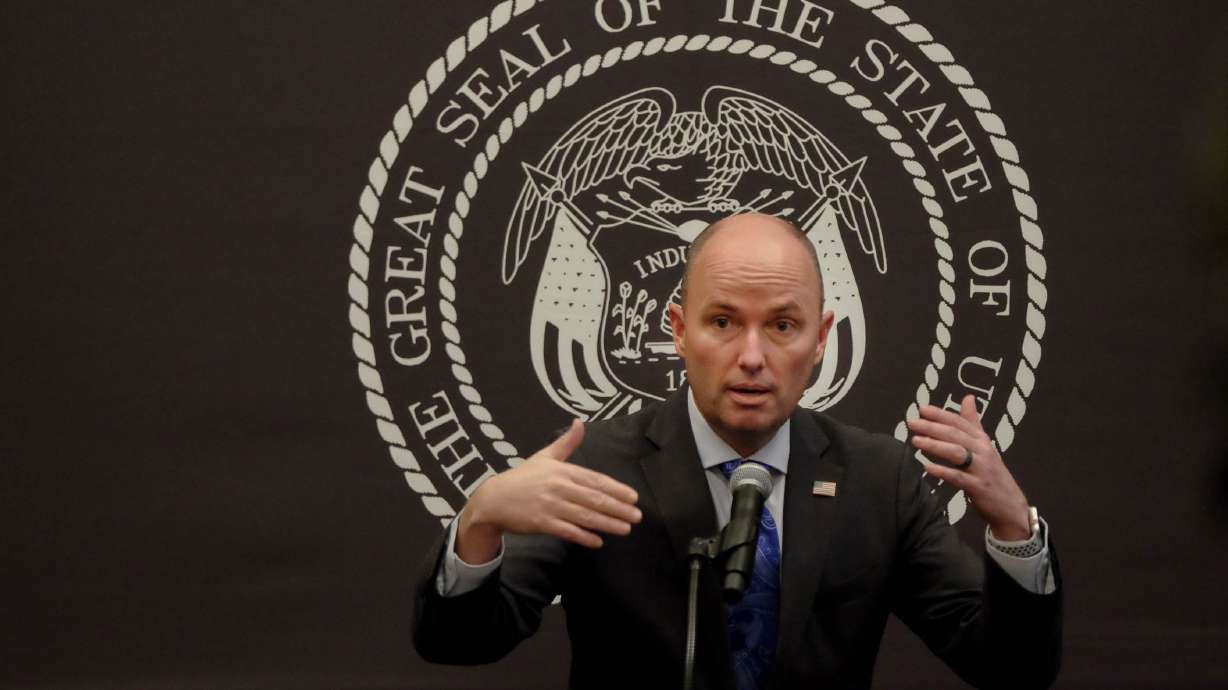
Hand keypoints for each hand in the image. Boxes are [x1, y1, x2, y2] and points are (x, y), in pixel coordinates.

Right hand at [455, 419, 642, 562]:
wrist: (494, 499)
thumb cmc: (523, 477)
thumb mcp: (545, 456)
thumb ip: (566, 442)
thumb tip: (579, 422)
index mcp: (562, 470)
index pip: (595, 480)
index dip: (616, 489)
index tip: (633, 497)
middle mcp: (558, 487)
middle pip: (594, 499)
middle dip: (618, 508)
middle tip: (637, 516)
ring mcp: (550, 506)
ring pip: (585, 516)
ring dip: (608, 523)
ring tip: (626, 528)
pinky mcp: (542, 523)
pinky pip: (568, 531)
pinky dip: (584, 537)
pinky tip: (598, 541)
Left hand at [905, 395, 1030, 539]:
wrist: (1010, 506)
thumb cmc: (992, 474)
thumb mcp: (984, 446)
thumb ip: (973, 423)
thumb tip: (968, 398)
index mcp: (982, 440)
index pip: (960, 422)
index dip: (941, 414)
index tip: (922, 409)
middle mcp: (983, 451)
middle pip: (956, 435)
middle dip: (933, 427)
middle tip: (912, 423)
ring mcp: (982, 469)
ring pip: (957, 452)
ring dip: (935, 445)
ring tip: (915, 441)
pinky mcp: (979, 487)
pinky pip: (958, 477)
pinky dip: (942, 471)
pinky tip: (926, 467)